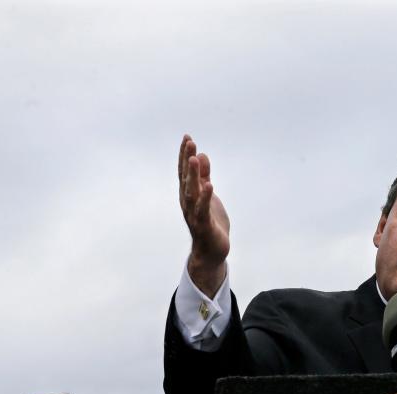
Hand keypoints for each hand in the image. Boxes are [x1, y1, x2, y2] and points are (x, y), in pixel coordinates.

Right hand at [179, 134, 229, 296]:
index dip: (185, 155)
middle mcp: (187, 203)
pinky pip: (203, 210)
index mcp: (188, 195)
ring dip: (192, 175)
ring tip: (195, 159)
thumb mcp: (208, 195)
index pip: (184, 172)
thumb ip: (204, 177)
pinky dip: (205, 198)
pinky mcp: (204, 225)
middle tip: (190, 142)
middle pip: (185, 178)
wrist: (212, 252)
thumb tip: (202, 156)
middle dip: (187, 160)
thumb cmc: (210, 223)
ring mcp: (194, 214)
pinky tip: (209, 186)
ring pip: (191, 192)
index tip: (188, 138)